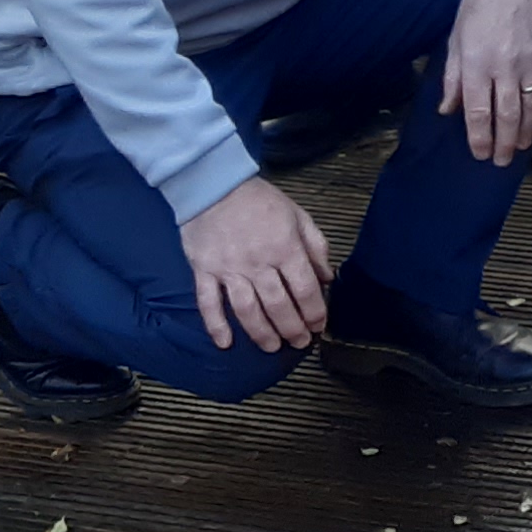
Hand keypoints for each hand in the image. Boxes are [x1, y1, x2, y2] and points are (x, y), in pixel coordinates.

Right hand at [179, 175, 335, 354]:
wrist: (214, 184)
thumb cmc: (259, 200)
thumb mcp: (297, 215)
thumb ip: (315, 246)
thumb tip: (326, 277)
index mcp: (285, 247)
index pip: (304, 289)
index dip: (314, 312)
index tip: (319, 326)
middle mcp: (258, 263)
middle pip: (278, 305)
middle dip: (292, 329)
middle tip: (299, 343)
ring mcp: (229, 269)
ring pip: (248, 310)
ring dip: (261, 333)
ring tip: (272, 348)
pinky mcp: (204, 271)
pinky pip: (209, 303)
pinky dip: (216, 326)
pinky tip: (225, 343)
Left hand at [440, 0, 531, 165]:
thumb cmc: (479, 3)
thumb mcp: (456, 39)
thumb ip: (452, 78)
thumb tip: (448, 109)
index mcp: (476, 63)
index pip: (478, 112)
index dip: (479, 138)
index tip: (481, 154)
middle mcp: (504, 66)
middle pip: (507, 116)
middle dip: (504, 144)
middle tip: (502, 161)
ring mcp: (531, 60)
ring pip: (531, 107)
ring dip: (527, 132)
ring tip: (521, 147)